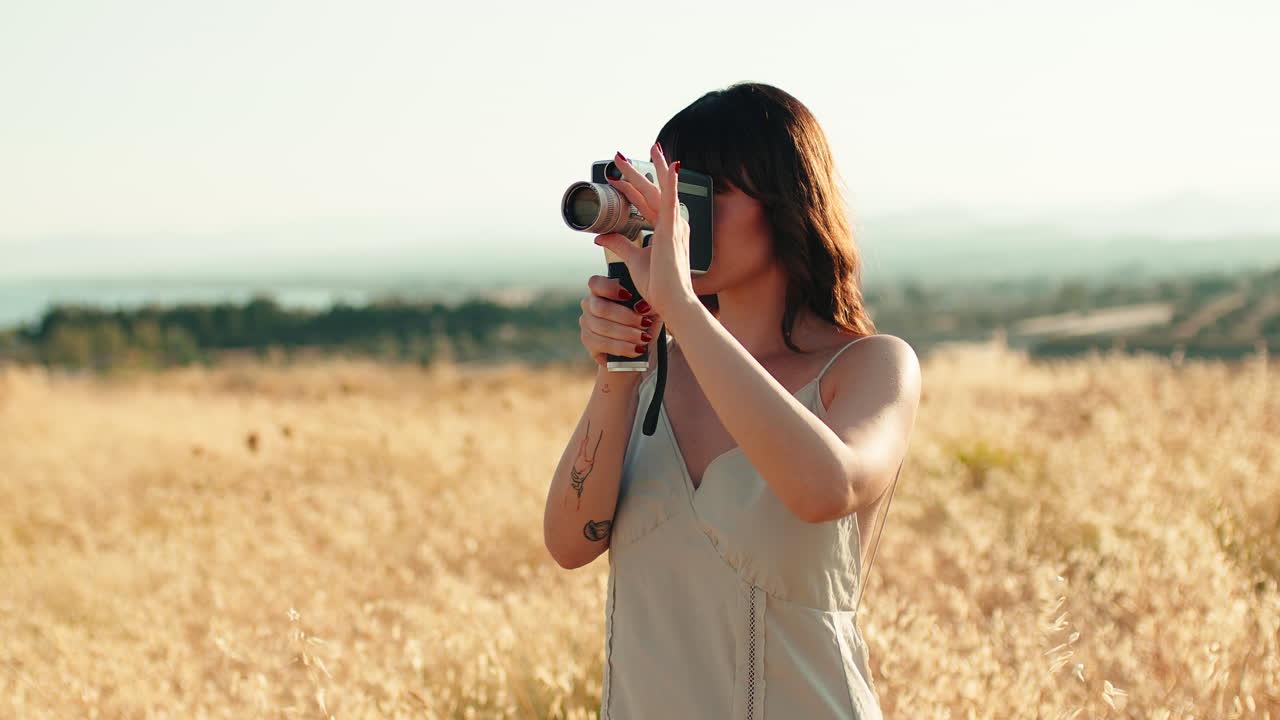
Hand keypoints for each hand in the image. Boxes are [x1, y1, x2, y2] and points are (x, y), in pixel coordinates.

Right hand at [578, 274, 665, 368]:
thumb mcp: (651, 309)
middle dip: (626, 317)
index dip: (610, 288)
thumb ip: (648, 303)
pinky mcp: (588, 342)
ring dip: (627, 334)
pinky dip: (622, 347)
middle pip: (601, 308)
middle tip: (645, 323)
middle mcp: (590, 305)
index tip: (629, 295)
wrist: (641, 345)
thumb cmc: (645, 320)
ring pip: (602, 328)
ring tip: (644, 338)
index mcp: (602, 290)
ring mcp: (586, 323)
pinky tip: (636, 349)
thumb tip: (641, 307)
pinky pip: (602, 344)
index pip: (596, 283)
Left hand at [593, 142, 695, 320]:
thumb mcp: (633, 259)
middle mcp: (673, 224)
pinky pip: (671, 199)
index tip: (617, 179)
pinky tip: (670, 163)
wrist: (671, 301)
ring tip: (642, 150)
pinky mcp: (672, 229)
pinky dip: (671, 181)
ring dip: (649, 169)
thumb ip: (620, 243)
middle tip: (619, 157)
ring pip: (659, 189)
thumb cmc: (658, 286)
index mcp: (666, 231)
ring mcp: (674, 225)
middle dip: (635, 173)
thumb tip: (600, 236)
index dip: (631, 191)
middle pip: (652, 192)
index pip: (646, 204)